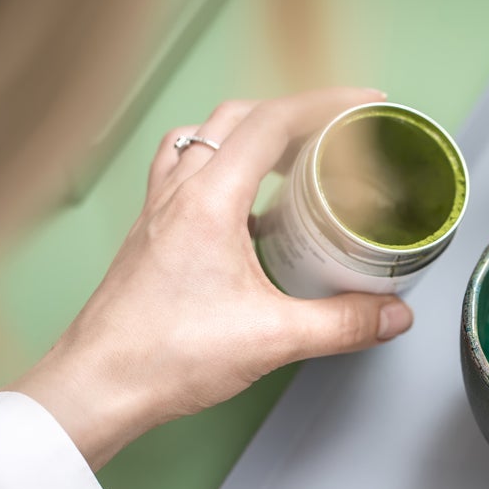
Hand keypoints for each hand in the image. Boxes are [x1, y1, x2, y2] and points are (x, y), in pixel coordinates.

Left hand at [7, 88, 414, 469]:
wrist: (99, 386)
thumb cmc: (162, 357)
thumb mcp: (273, 338)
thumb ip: (343, 323)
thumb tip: (390, 313)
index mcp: (209, 201)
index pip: (272, 122)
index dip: (325, 103)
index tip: (363, 103)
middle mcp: (178, 193)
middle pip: (239, 118)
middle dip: (295, 112)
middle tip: (336, 129)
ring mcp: (159, 210)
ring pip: (205, 137)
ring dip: (251, 132)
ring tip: (290, 152)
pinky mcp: (152, 232)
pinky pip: (184, 171)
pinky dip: (220, 166)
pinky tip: (244, 202)